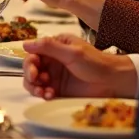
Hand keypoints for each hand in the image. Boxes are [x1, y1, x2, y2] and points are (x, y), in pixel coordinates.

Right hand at [22, 34, 137, 99]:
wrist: (112, 82)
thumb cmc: (96, 63)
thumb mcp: (72, 52)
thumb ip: (49, 47)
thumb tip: (27, 43)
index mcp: (56, 47)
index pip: (34, 53)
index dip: (30, 61)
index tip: (34, 69)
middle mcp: (53, 61)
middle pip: (31, 67)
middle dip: (30, 74)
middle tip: (36, 80)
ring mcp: (55, 76)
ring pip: (34, 81)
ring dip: (34, 86)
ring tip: (42, 91)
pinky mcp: (58, 90)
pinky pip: (43, 92)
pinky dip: (43, 94)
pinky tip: (50, 95)